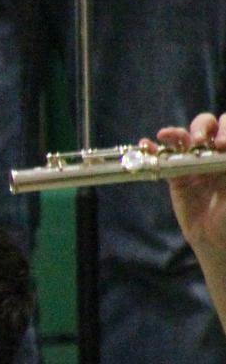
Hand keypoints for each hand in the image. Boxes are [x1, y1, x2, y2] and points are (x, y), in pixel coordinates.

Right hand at [155, 113, 225, 255]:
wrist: (216, 237)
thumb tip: (221, 145)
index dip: (225, 129)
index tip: (221, 145)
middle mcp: (213, 153)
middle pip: (206, 126)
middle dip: (202, 128)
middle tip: (200, 142)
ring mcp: (193, 163)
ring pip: (184, 138)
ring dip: (176, 133)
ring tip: (168, 136)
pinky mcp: (176, 177)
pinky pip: (164, 160)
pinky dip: (153, 150)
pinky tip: (146, 145)